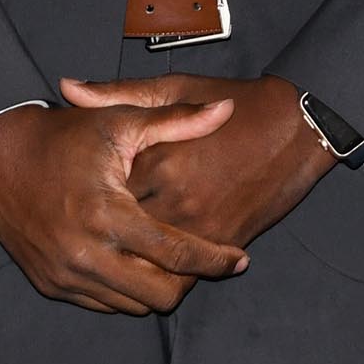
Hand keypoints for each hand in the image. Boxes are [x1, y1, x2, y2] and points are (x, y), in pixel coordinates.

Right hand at [0, 94, 252, 314]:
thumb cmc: (65, 134)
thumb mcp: (121, 121)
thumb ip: (177, 121)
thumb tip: (226, 109)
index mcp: (106, 214)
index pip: (176, 254)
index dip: (215, 260)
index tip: (238, 259)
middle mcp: (84, 253)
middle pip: (158, 295)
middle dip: (186, 281)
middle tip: (199, 260)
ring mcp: (63, 274)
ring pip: (131, 306)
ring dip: (154, 286)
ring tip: (167, 259)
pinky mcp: (50, 284)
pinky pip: (102, 304)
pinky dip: (124, 289)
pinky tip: (133, 261)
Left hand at [67, 74, 335, 250]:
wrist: (298, 125)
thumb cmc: (236, 101)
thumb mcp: (174, 87)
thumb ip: (117, 93)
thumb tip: (65, 89)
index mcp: (157, 154)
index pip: (104, 188)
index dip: (86, 194)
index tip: (76, 194)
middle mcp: (175, 193)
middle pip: (121, 229)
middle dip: (104, 234)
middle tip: (89, 233)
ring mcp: (200, 221)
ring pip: (149, 258)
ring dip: (131, 261)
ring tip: (117, 254)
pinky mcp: (224, 239)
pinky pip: (184, 273)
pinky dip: (166, 275)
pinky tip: (154, 267)